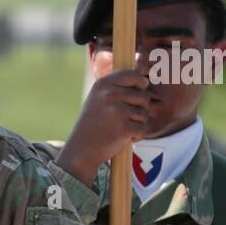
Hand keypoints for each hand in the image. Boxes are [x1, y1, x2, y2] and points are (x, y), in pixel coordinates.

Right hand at [55, 68, 150, 186]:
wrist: (80, 149)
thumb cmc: (93, 123)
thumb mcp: (98, 98)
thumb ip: (117, 87)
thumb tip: (145, 77)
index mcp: (102, 84)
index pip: (133, 75)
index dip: (141, 84)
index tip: (138, 92)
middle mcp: (109, 94)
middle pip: (143, 95)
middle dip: (140, 108)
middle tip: (125, 117)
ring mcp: (116, 110)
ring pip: (144, 113)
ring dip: (138, 123)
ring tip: (121, 127)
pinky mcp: (123, 127)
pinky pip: (143, 128)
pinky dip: (137, 136)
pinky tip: (124, 137)